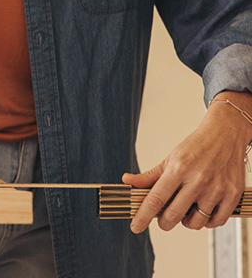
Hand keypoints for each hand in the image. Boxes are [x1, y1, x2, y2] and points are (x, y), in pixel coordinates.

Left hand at [123, 91, 251, 232]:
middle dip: (164, 223)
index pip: (155, 199)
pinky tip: (202, 213)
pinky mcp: (233, 194)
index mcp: (178, 170)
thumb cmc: (197, 147)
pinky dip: (207, 222)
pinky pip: (217, 221)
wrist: (226, 134)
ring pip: (195, 222)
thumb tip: (127, 181)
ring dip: (186, 222)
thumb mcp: (170, 159)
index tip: (136, 227)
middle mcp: (198, 180)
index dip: (143, 216)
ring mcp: (217, 188)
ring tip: (185, 211)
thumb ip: (149, 175)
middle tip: (163, 219)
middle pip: (173, 215)